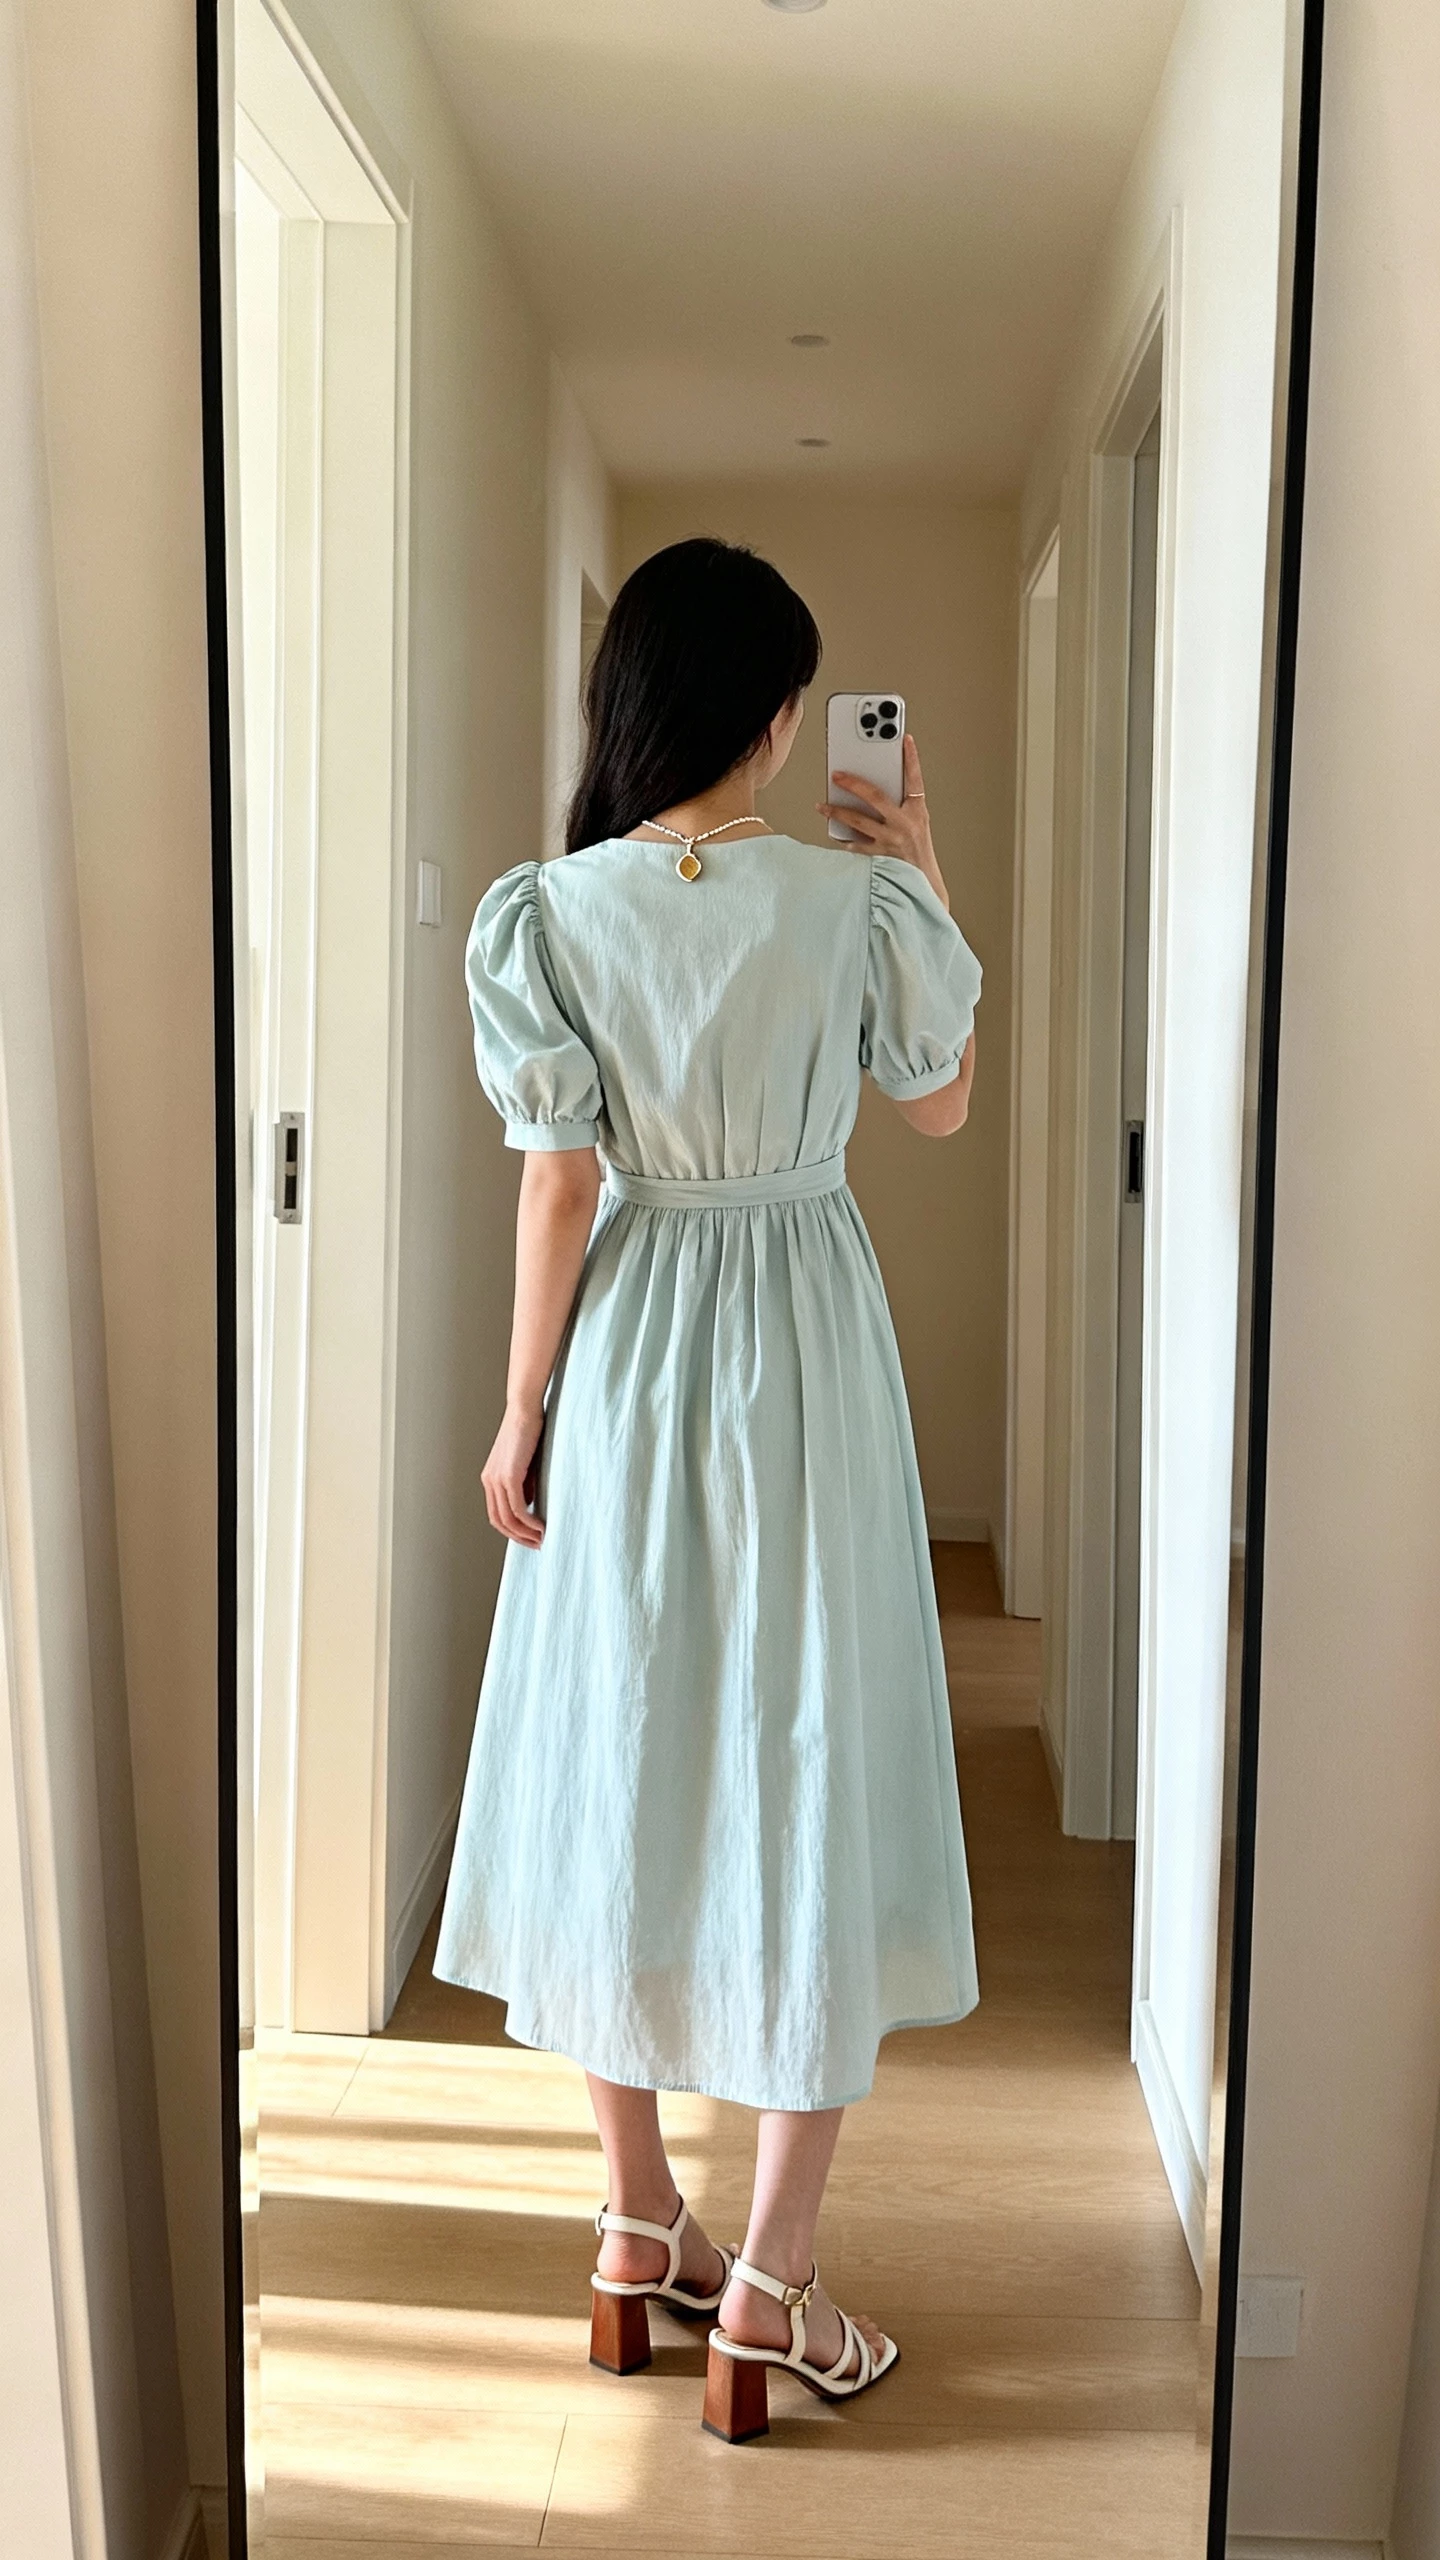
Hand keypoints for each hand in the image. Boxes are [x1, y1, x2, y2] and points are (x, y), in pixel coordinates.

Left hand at [482, 1401, 544, 1545]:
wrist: (525, 1408)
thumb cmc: (529, 1431)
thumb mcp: (526, 1464)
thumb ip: (525, 1485)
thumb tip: (529, 1505)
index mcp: (491, 1478)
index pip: (497, 1514)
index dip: (512, 1531)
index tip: (530, 1537)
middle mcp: (490, 1481)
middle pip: (499, 1522)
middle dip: (518, 1538)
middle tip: (537, 1544)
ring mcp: (497, 1479)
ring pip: (507, 1518)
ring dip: (525, 1533)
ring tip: (542, 1538)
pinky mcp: (509, 1475)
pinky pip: (517, 1508)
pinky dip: (529, 1522)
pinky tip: (541, 1526)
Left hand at [818, 734, 948, 909]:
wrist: (923, 887)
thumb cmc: (918, 854)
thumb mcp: (917, 825)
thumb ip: (900, 807)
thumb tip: (872, 791)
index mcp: (917, 813)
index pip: (915, 780)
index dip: (911, 759)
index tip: (905, 739)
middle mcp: (904, 825)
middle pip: (875, 796)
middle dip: (853, 783)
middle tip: (836, 774)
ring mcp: (890, 842)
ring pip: (857, 821)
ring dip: (836, 811)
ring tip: (822, 805)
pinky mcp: (878, 858)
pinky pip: (855, 845)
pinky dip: (844, 840)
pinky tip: (835, 834)